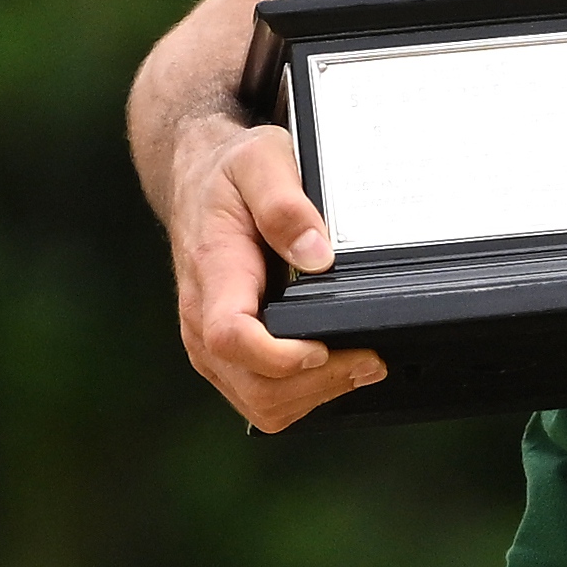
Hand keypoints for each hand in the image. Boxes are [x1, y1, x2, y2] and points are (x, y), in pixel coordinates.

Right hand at [165, 108, 392, 430]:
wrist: (197, 183)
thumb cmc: (230, 174)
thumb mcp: (260, 162)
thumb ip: (285, 204)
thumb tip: (318, 254)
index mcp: (213, 273)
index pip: (231, 337)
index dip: (280, 356)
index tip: (325, 347)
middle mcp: (202, 320)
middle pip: (254, 387)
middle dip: (317, 383)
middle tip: (370, 359)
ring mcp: (212, 345)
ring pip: (261, 404)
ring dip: (314, 395)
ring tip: (361, 365)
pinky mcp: (226, 358)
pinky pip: (263, 399)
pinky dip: (304, 395)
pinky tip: (334, 368)